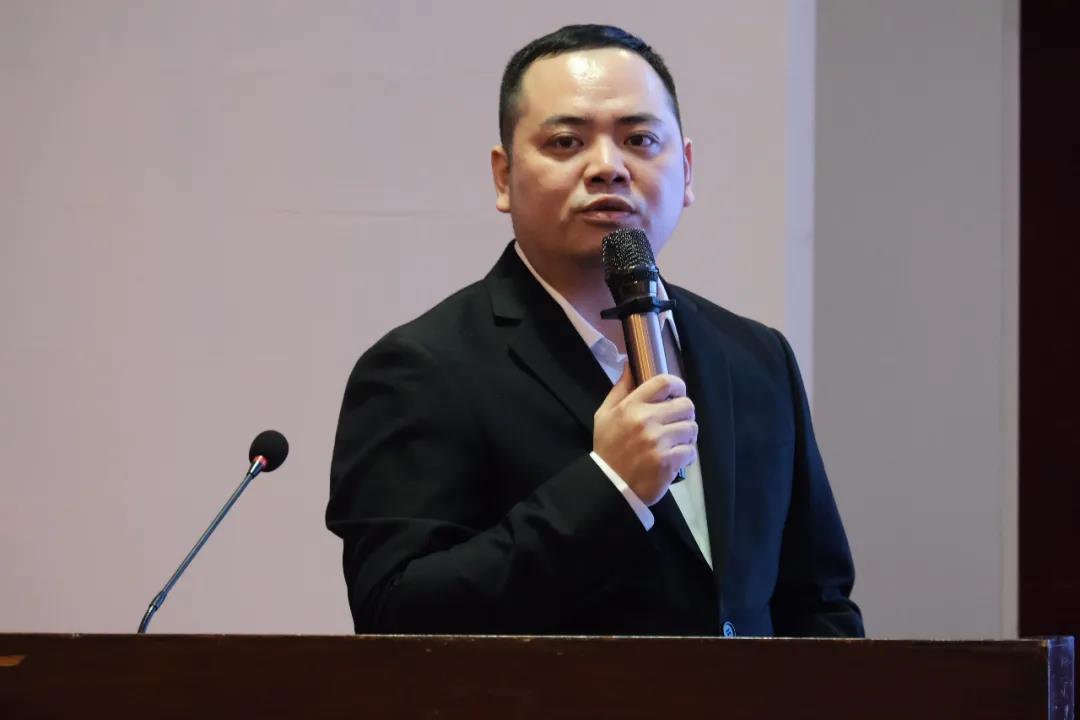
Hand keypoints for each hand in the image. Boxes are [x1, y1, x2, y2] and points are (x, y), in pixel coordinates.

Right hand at [593, 366, 697, 505]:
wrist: (609, 485)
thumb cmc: (608, 448)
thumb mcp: (604, 415)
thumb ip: (620, 389)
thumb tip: (630, 365)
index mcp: (631, 406)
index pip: (665, 382)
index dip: (677, 386)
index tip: (676, 394)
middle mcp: (646, 421)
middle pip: (686, 405)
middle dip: (684, 414)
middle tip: (676, 423)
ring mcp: (658, 442)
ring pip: (691, 428)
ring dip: (686, 436)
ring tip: (675, 442)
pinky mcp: (668, 462)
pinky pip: (691, 451)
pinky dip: (686, 455)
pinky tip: (675, 458)